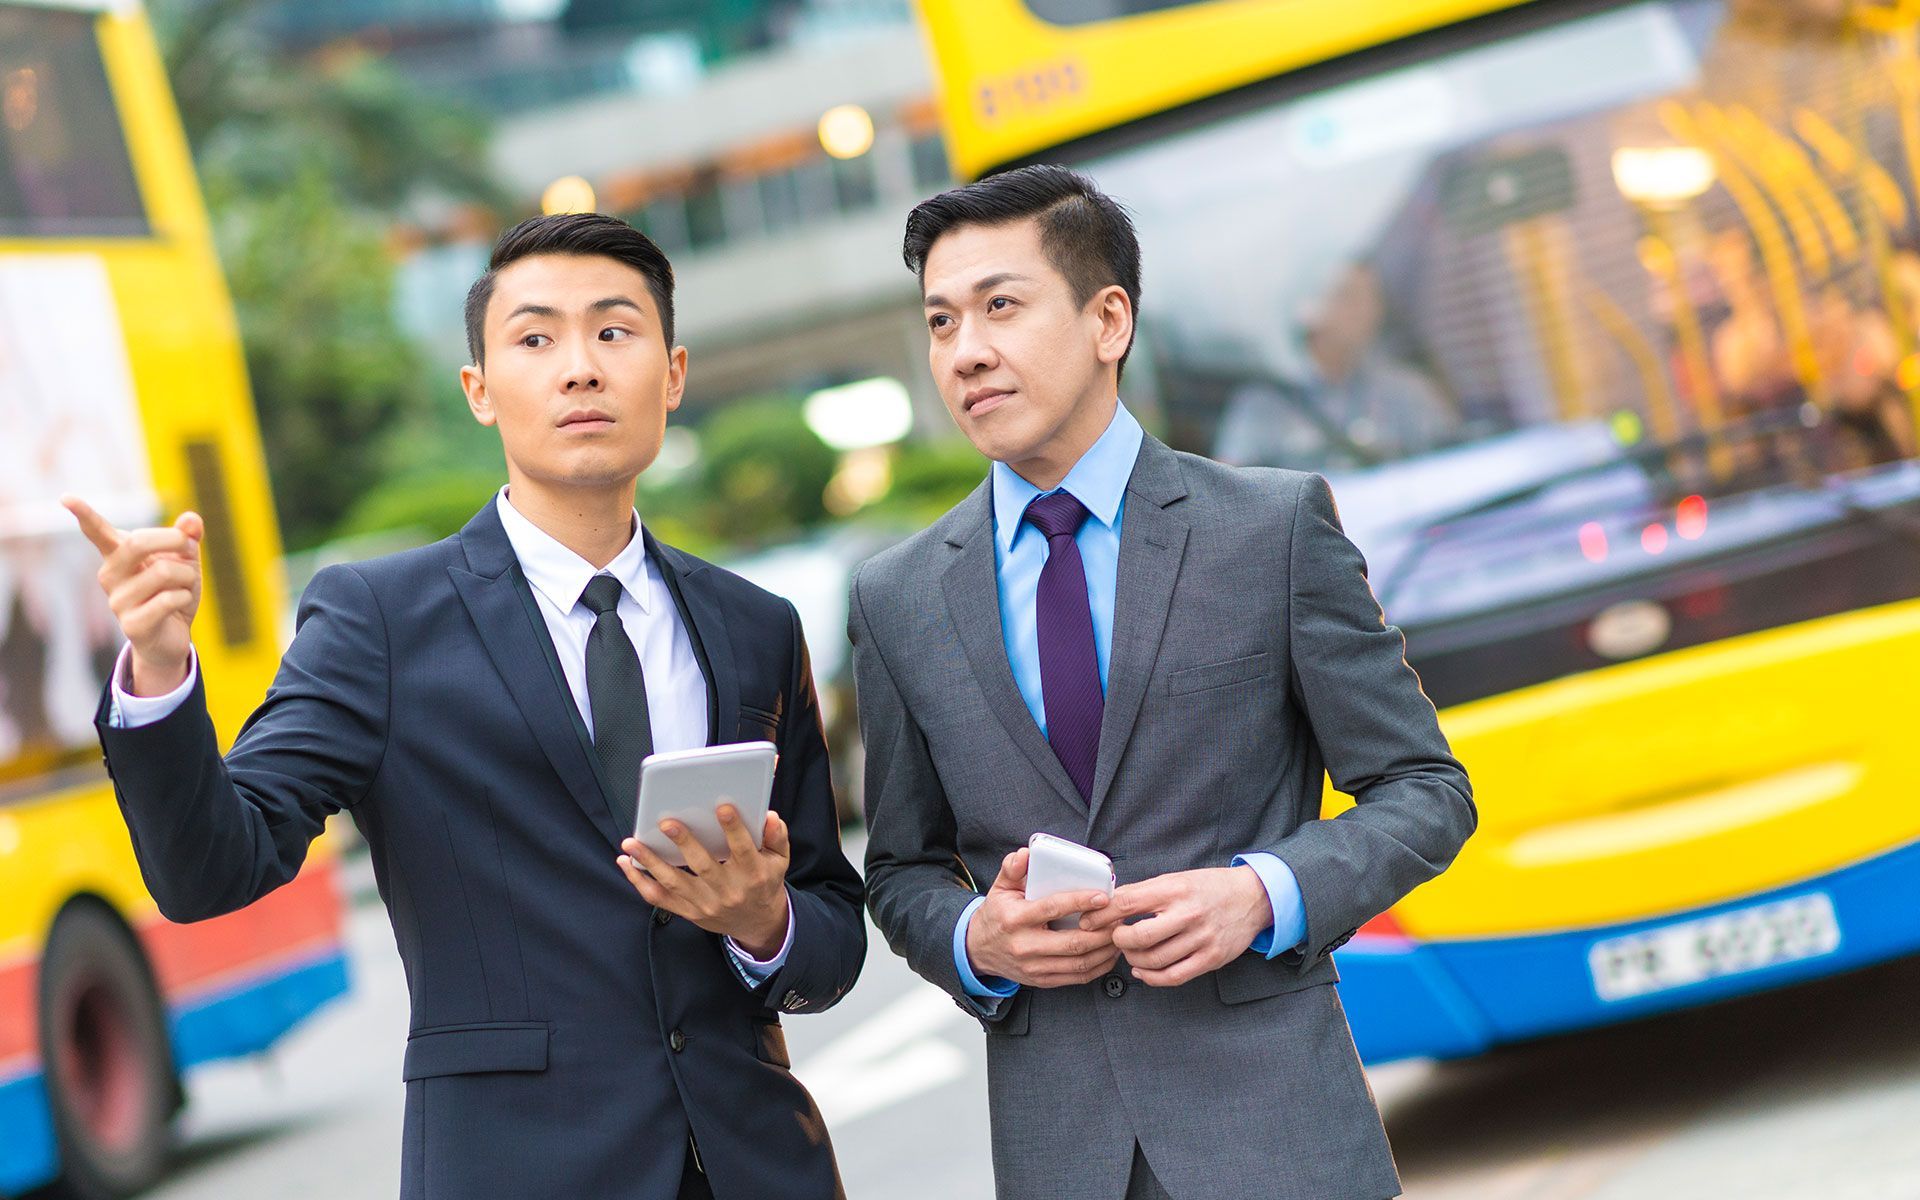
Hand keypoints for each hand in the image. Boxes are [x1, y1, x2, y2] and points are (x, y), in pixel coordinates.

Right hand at [63, 497, 202, 695]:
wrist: (173, 637)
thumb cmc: (174, 592)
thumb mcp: (185, 561)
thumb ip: (187, 538)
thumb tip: (192, 520)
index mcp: (118, 555)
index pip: (98, 532)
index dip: (84, 514)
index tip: (65, 497)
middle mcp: (110, 575)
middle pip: (137, 543)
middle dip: (174, 540)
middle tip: (189, 548)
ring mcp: (117, 601)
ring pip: (164, 572)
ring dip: (187, 576)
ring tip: (183, 587)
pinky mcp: (131, 625)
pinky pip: (168, 599)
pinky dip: (185, 597)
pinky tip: (178, 606)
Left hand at [619, 805, 791, 957]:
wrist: (757, 923)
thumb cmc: (764, 882)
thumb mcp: (779, 860)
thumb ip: (777, 837)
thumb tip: (771, 817)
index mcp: (753, 874)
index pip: (743, 849)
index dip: (734, 829)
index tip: (722, 807)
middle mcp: (728, 890)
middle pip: (703, 866)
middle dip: (684, 843)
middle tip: (666, 822)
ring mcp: (705, 904)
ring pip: (674, 882)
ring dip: (650, 862)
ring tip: (631, 843)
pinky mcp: (689, 912)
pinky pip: (659, 898)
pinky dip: (640, 882)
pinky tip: (626, 863)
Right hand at [965, 848, 1119, 988]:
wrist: (978, 949)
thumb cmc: (996, 915)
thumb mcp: (1000, 888)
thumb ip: (1013, 869)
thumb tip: (1026, 854)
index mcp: (1015, 919)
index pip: (1052, 909)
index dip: (1080, 902)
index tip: (1102, 896)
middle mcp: (1025, 946)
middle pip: (1073, 942)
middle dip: (1102, 930)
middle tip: (1119, 916)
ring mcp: (1035, 967)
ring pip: (1080, 963)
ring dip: (1105, 949)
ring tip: (1118, 933)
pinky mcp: (1043, 980)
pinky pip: (1078, 977)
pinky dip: (1099, 966)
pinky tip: (1109, 952)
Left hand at [1078, 866, 1269, 987]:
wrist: (1252, 897)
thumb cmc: (1209, 887)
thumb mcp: (1175, 879)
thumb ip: (1144, 892)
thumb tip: (1108, 903)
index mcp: (1174, 889)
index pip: (1127, 903)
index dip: (1102, 915)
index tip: (1089, 921)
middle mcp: (1187, 914)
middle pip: (1138, 937)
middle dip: (1118, 941)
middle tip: (1114, 939)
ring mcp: (1201, 939)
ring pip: (1154, 960)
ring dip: (1133, 960)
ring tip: (1130, 953)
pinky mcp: (1211, 958)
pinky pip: (1173, 976)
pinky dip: (1152, 978)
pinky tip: (1143, 970)